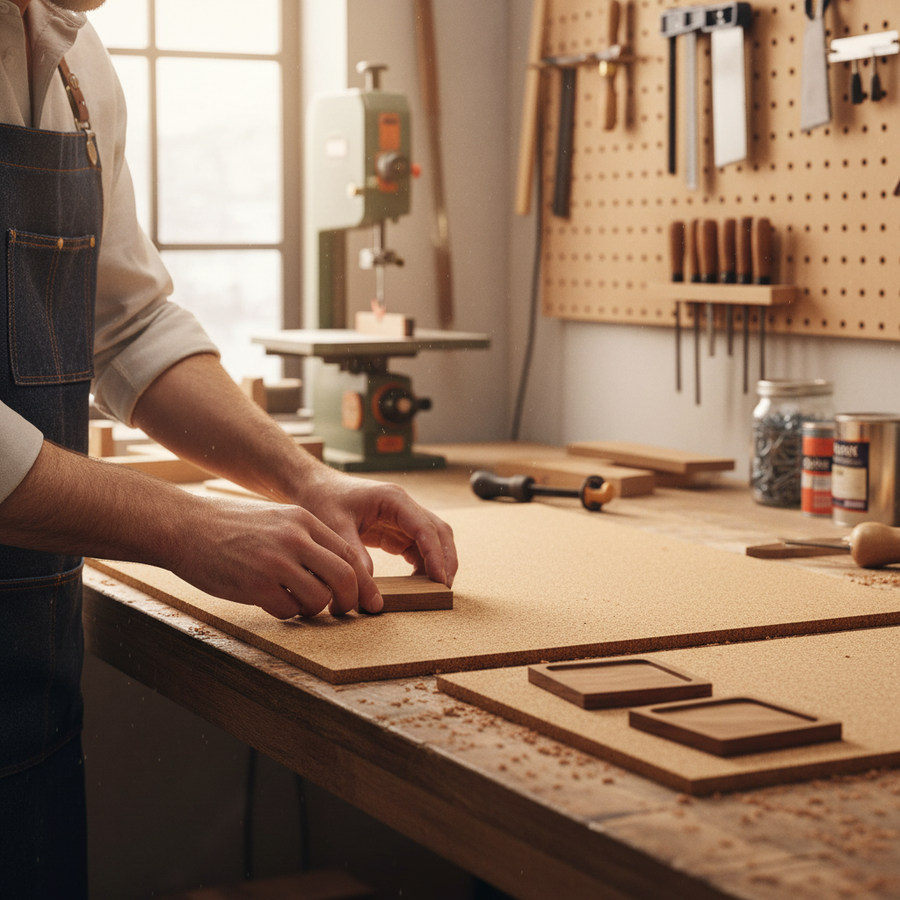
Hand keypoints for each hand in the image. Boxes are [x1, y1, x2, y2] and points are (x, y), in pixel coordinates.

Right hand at [170, 496, 384, 619]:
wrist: (184, 526)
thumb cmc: (229, 525)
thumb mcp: (275, 518)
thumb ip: (305, 538)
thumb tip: (335, 570)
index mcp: (303, 520)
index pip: (349, 554)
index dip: (362, 581)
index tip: (367, 599)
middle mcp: (295, 538)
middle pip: (344, 577)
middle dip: (350, 600)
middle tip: (343, 611)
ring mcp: (276, 562)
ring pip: (320, 598)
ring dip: (315, 609)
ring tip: (299, 604)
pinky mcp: (256, 584)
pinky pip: (288, 610)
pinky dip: (287, 613)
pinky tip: (274, 603)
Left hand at [288, 467, 457, 591]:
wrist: (313, 488)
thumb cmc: (323, 499)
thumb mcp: (334, 527)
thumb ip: (354, 554)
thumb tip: (370, 588)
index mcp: (394, 499)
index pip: (425, 528)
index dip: (435, 554)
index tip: (439, 579)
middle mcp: (404, 506)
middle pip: (438, 533)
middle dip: (445, 560)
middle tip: (444, 589)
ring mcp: (402, 518)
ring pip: (432, 541)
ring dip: (437, 563)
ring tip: (435, 591)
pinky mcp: (395, 530)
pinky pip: (417, 548)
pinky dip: (423, 565)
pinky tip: (418, 584)